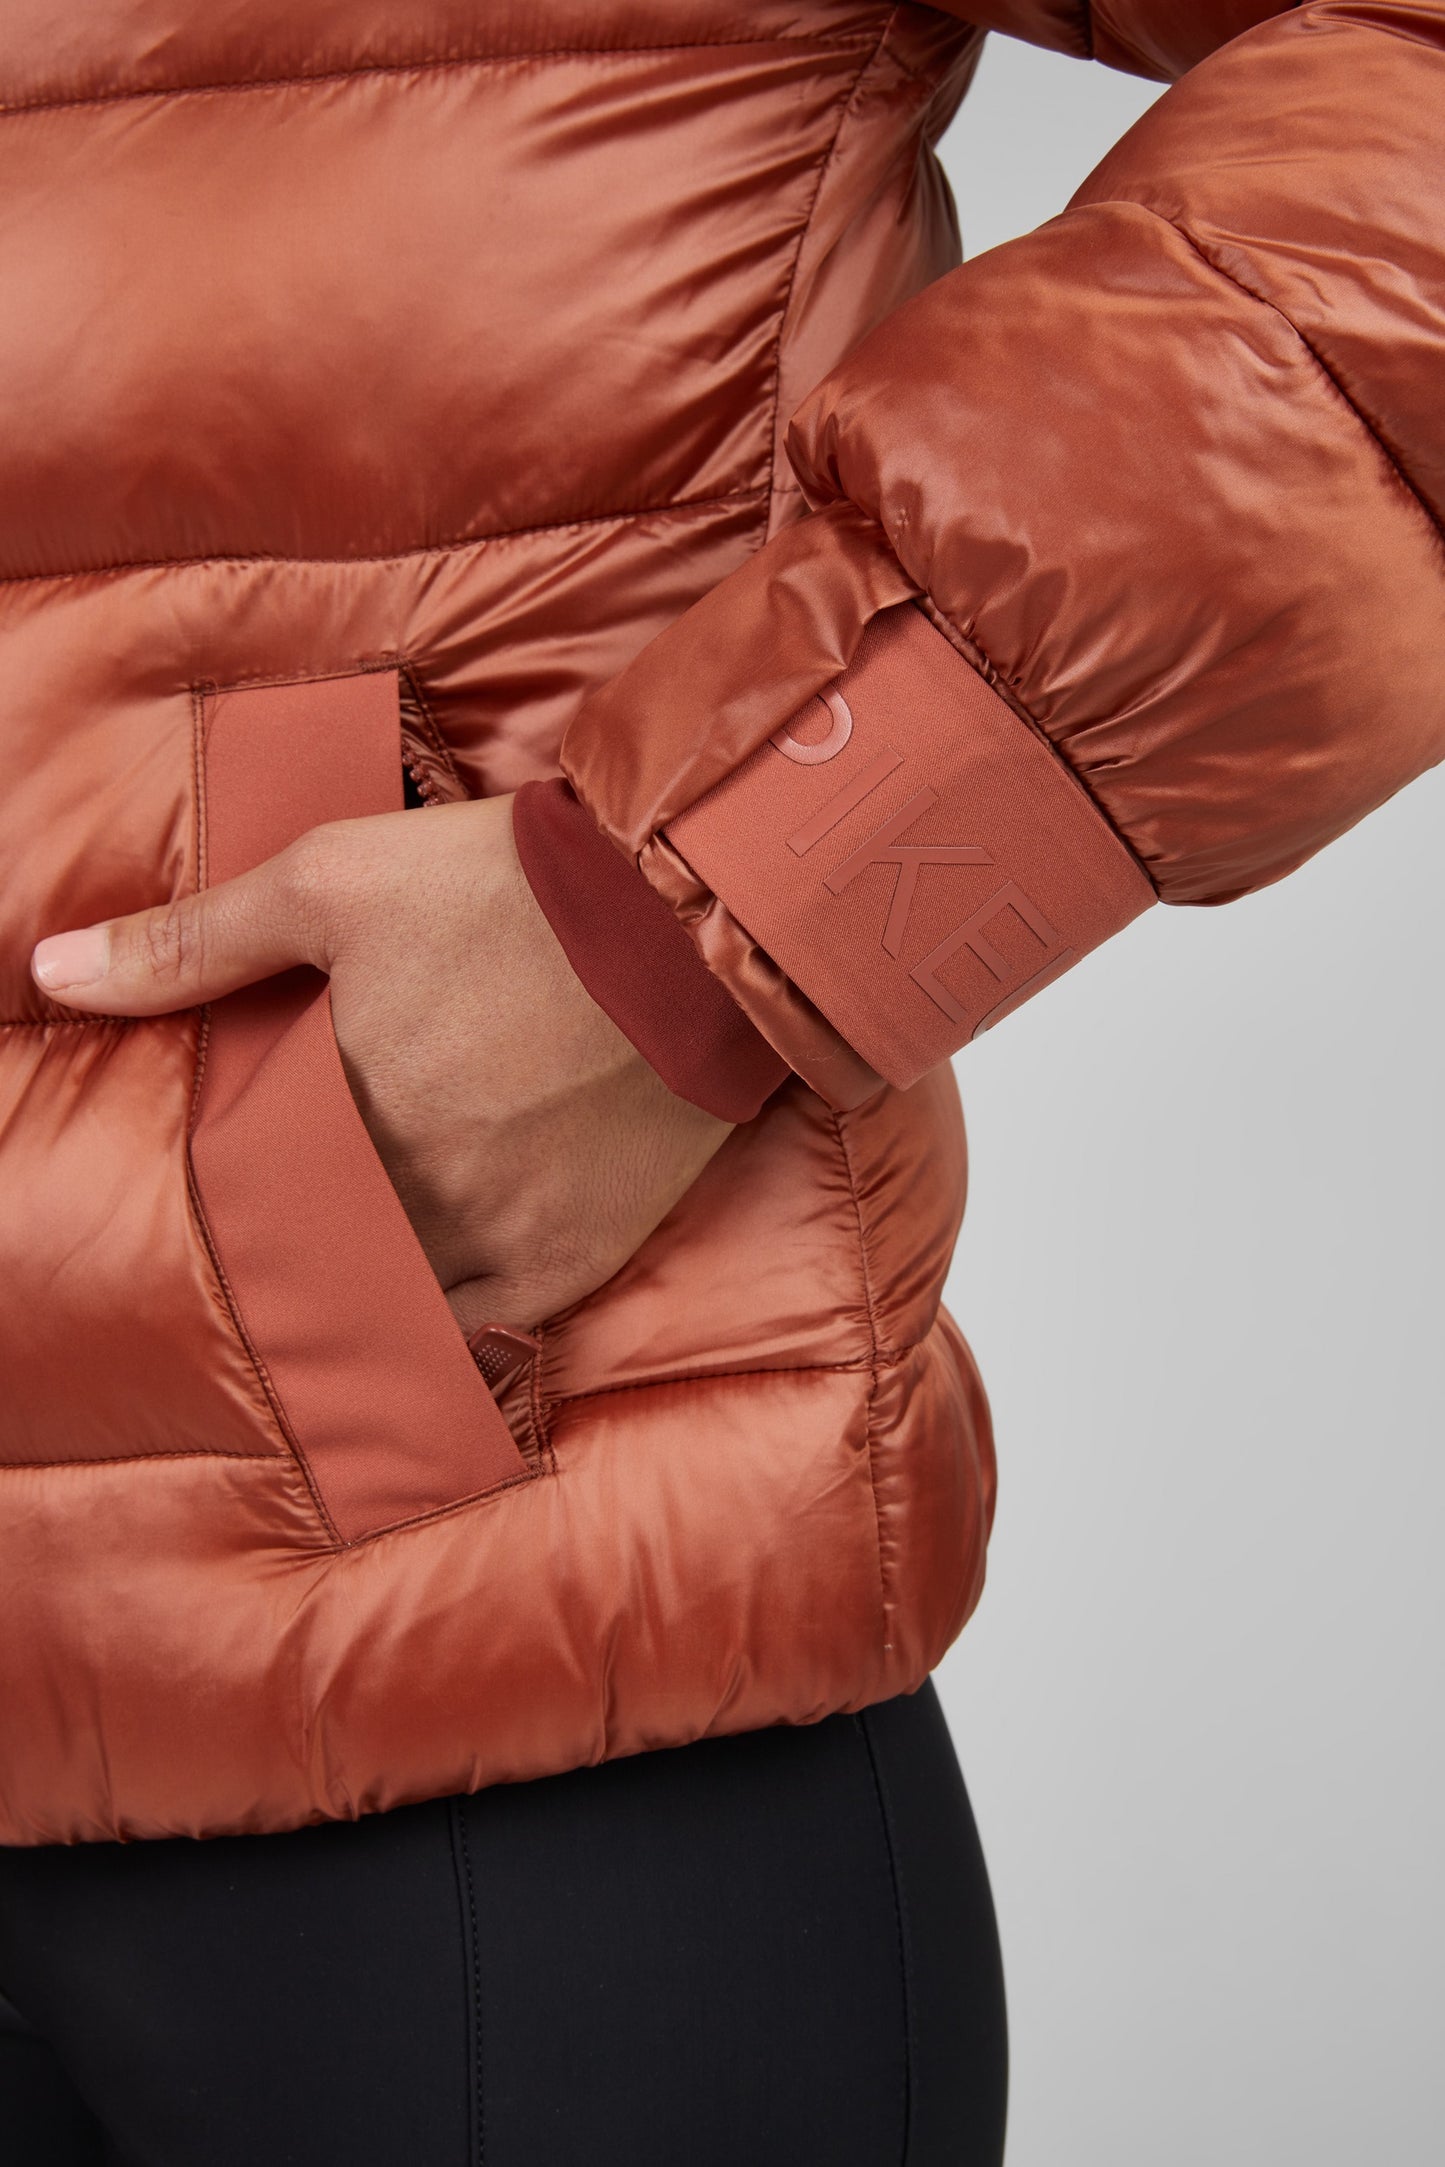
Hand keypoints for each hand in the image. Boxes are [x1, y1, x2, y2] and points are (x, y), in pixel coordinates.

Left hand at [31, 796, 731, 1332]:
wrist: (686, 919)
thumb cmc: (503, 888)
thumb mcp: (332, 881)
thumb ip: (192, 942)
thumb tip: (50, 975)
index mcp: (334, 1108)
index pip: (249, 1179)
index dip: (250, 1168)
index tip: (266, 1149)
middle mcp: (404, 1190)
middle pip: (320, 1238)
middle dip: (310, 1222)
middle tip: (329, 1191)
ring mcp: (492, 1234)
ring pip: (393, 1288)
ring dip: (371, 1275)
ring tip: (377, 1242)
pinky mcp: (572, 1256)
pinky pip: (488, 1325)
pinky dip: (452, 1323)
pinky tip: (432, 1308)